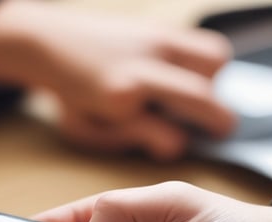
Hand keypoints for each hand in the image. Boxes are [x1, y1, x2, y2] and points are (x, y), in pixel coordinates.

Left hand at [0, 1, 235, 158]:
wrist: (53, 43)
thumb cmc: (72, 96)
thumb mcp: (87, 130)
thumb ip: (131, 138)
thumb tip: (175, 143)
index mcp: (119, 96)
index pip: (170, 136)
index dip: (175, 147)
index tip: (172, 145)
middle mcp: (142, 64)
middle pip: (203, 95)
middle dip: (218, 119)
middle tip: (216, 130)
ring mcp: (155, 39)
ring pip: (215, 59)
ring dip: (213, 83)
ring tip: (192, 95)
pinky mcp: (162, 26)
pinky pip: (205, 42)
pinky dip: (204, 63)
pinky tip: (184, 76)